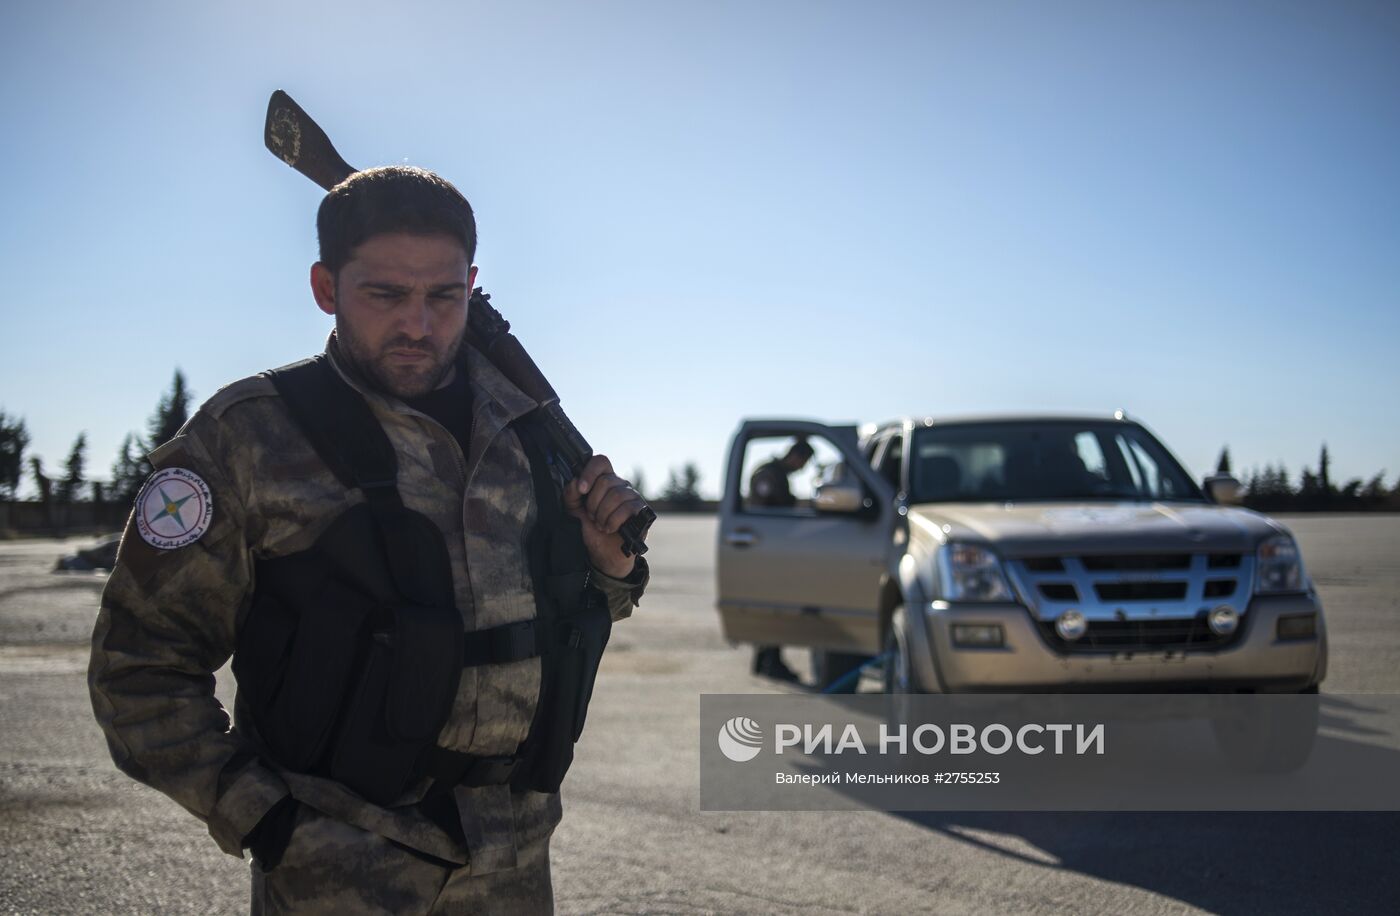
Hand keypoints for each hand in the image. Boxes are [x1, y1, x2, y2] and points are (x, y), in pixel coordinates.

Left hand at [564, 455, 648, 578]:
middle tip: (592, 516)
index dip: (590, 472)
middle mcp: (620, 485)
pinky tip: (610, 528)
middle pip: (606, 481)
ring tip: (601, 524)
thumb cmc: (590, 530)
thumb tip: (576, 481)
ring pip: (617, 495)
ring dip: (603, 514)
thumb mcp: (573, 511)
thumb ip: (570, 494)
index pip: (601, 462)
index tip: (581, 490)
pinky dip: (614, 521)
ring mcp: (632, 497)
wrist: (602, 553)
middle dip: (594, 503)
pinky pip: (628, 508)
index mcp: (603, 481)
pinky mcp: (642, 511)